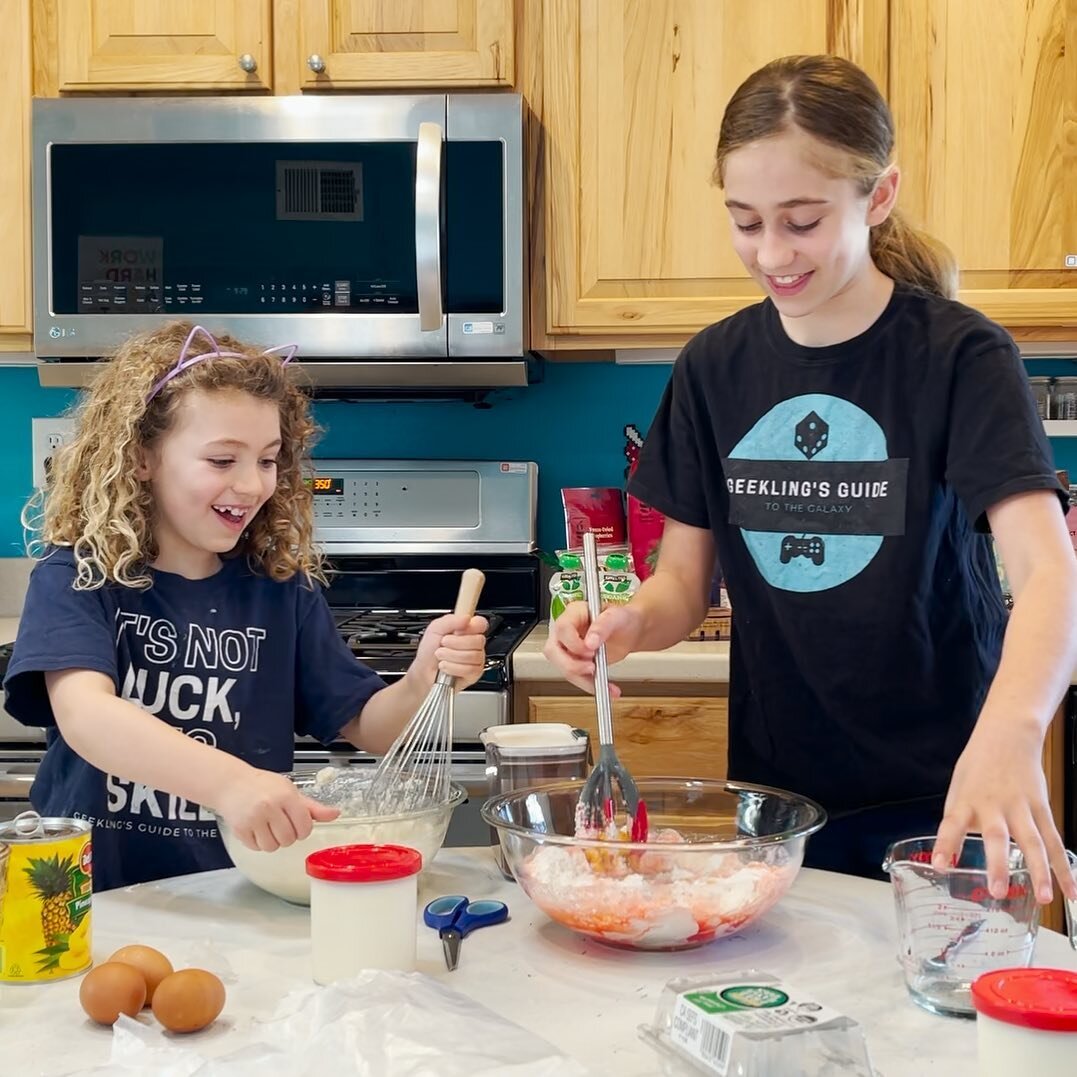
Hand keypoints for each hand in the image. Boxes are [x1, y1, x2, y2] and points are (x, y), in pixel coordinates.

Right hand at [213, 767, 338, 852]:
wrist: (231, 784)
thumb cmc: (264, 786)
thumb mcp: (290, 791)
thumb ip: (313, 807)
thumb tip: (335, 814)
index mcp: (286, 796)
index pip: (305, 826)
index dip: (303, 829)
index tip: (297, 823)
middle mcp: (270, 807)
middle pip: (289, 839)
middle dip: (288, 835)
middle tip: (281, 823)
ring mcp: (253, 819)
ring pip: (273, 847)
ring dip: (273, 841)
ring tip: (268, 827)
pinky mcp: (240, 830)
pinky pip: (257, 848)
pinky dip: (259, 843)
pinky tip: (256, 829)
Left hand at [408, 613, 488, 691]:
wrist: (423, 670)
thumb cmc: (429, 650)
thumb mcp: (435, 628)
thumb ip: (450, 620)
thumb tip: (467, 618)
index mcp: (467, 630)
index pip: (481, 623)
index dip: (472, 627)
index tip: (458, 630)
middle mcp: (474, 644)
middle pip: (478, 640)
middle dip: (456, 643)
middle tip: (444, 643)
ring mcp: (476, 659)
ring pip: (473, 656)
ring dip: (451, 656)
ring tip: (442, 656)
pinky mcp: (474, 673)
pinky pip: (470, 669)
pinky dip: (453, 667)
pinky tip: (446, 666)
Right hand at [542, 601, 644, 698]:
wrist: (631, 631)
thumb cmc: (623, 618)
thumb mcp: (617, 616)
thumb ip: (603, 626)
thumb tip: (590, 641)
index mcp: (574, 613)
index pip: (562, 628)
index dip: (574, 643)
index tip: (591, 650)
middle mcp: (567, 630)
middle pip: (553, 651)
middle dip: (572, 665)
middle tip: (592, 668)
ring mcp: (569, 647)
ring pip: (563, 668)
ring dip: (583, 679)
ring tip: (605, 683)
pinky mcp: (575, 661)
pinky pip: (575, 677)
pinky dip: (590, 685)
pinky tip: (607, 688)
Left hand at [933, 720, 1076, 903]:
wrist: (1008, 736)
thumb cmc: (978, 766)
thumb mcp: (958, 788)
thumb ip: (956, 820)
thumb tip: (952, 856)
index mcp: (966, 800)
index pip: (951, 824)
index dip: (945, 845)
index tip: (940, 866)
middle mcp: (993, 805)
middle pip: (996, 836)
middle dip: (997, 864)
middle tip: (996, 891)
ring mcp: (1021, 807)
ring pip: (1034, 842)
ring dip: (1040, 872)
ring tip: (1044, 898)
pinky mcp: (1042, 809)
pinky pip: (1055, 841)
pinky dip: (1064, 868)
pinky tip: (1070, 891)